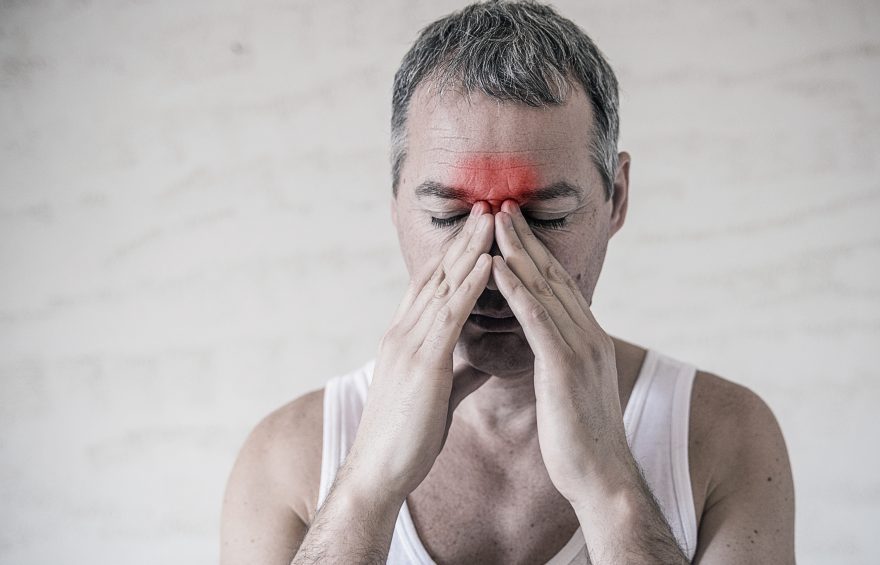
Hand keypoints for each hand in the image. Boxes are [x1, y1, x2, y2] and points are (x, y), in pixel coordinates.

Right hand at [343, 202, 494, 502]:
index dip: (454, 255)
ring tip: (493, 219)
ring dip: (470, 249)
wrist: (378, 471)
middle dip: (464, 239)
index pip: (432, 286)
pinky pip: (450, 315)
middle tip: (487, 206)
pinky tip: (488, 263)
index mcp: (406, 339)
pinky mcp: (423, 362)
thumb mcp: (438, 393)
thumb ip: (460, 370)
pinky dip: (470, 285)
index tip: (478, 231)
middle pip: (437, 274)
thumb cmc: (407, 438)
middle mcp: (403, 332)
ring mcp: (410, 344)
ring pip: (443, 285)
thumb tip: (485, 357)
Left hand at [490, 200, 637, 503]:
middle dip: (526, 239)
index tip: (513, 226)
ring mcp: (580, 348)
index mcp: (588, 339)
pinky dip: (517, 290)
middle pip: (553, 275)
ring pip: (545, 289)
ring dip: (518, 252)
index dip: (535, 252)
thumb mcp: (570, 390)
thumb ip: (560, 361)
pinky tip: (498, 267)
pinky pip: (537, 320)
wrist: (601, 478)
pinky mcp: (565, 367)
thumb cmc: (580, 440)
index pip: (558, 285)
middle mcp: (588, 335)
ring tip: (495, 222)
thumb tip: (546, 348)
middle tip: (502, 205)